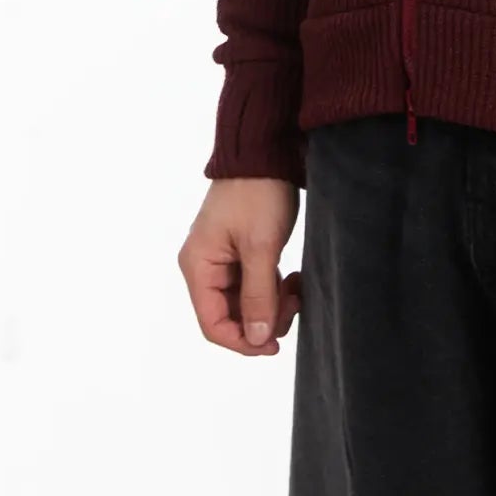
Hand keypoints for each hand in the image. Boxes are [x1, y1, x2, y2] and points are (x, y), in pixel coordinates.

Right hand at [178, 177, 302, 354]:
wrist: (266, 151)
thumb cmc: (259, 193)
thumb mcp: (261, 246)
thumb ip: (258, 295)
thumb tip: (256, 340)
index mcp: (198, 267)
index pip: (213, 324)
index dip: (242, 342)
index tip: (273, 345)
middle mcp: (205, 266)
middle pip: (231, 315)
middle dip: (263, 319)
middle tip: (294, 305)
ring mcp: (223, 259)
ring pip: (246, 302)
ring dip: (272, 304)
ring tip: (297, 289)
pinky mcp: (241, 251)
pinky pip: (255, 284)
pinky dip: (274, 288)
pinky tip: (294, 280)